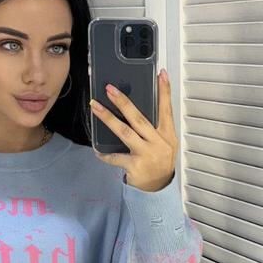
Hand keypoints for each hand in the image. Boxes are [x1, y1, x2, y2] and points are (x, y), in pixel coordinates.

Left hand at [90, 69, 178, 191]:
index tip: (161, 74)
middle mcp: (157, 142)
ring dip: (108, 119)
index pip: (166, 109)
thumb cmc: (159, 162)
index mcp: (167, 134)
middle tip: (110, 89)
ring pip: (124, 133)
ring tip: (95, 107)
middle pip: (139, 118)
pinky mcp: (135, 166)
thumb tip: (136, 109)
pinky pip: (116, 157)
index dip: (164, 92)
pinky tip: (98, 151)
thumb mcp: (165, 144)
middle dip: (123, 102)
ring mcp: (146, 154)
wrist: (159, 188)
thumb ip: (156, 128)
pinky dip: (105, 155)